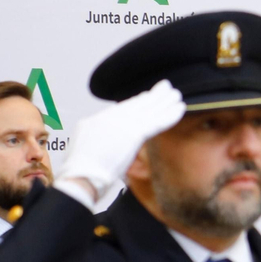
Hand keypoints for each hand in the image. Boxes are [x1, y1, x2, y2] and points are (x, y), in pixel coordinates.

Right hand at [59, 81, 185, 203]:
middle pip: (137, 104)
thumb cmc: (80, 168)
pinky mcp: (134, 134)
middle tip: (166, 87)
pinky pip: (157, 122)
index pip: (122, 108)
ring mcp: (122, 124)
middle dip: (153, 95)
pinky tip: (180, 108)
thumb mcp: (84, 145)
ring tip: (176, 94)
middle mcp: (110, 118)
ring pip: (149, 109)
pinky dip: (170, 115)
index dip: (138, 101)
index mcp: (97, 120)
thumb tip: (104, 138)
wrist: (81, 174)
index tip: (148, 95)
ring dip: (165, 101)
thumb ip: (97, 136)